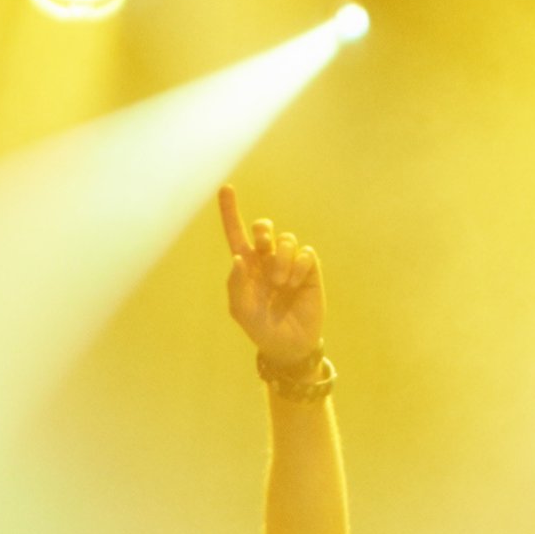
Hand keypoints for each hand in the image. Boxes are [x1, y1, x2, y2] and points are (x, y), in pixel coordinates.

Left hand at [220, 186, 325, 365]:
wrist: (289, 345)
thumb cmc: (262, 328)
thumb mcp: (241, 310)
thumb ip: (236, 285)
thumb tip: (238, 258)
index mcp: (247, 266)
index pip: (236, 234)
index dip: (230, 211)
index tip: (225, 188)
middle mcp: (267, 260)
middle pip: (264, 228)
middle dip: (264, 230)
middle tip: (263, 246)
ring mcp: (289, 263)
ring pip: (286, 240)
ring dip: (282, 259)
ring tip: (281, 283)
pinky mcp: (309, 270)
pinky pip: (305, 253)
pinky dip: (299, 267)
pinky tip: (296, 284)